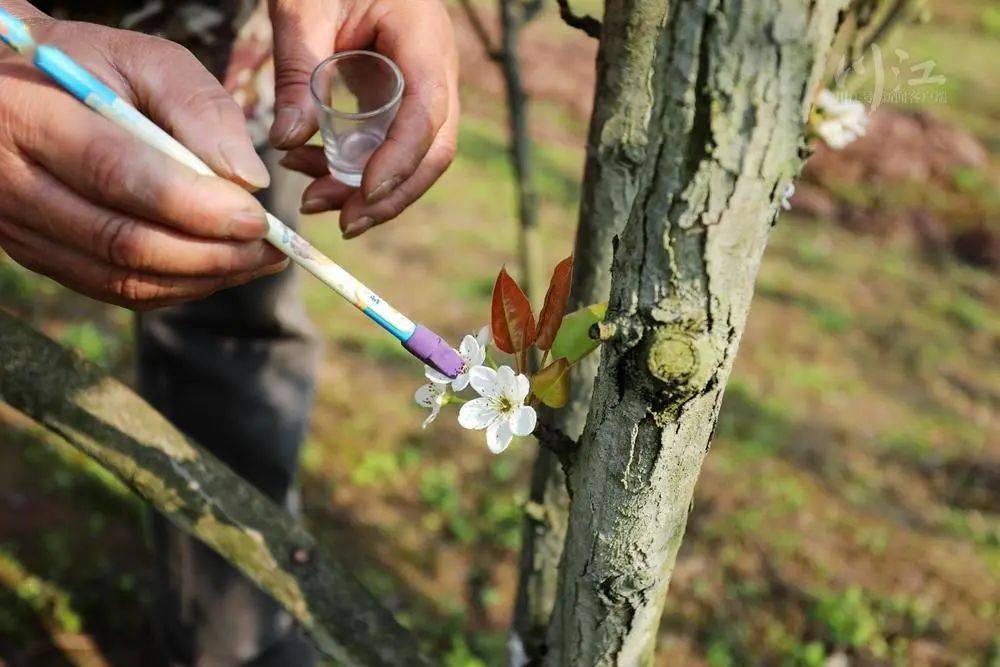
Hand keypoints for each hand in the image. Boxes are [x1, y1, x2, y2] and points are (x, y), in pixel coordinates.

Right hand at [0, 19, 287, 309]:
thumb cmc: (91, 68)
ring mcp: (21, 229)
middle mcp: (13, 182)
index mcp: (30, 115)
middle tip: (271, 249)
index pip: (119, 175)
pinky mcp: (39, 257)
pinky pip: (116, 290)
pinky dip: (177, 287)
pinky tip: (219, 268)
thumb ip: (197, 106)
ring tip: (257, 261)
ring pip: (122, 279)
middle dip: (212, 253)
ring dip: (202, 277)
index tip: (259, 218)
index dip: (197, 206)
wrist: (15, 91)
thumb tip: (247, 179)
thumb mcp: (141, 58)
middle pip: (124, 242)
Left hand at [269, 0, 458, 237]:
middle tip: (344, 223)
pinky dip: (356, 167)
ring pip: (413, 155)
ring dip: (370, 189)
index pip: (427, 113)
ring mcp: (422, 85)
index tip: (363, 193)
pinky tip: (312, 171)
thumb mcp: (303, 7)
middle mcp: (434, 68)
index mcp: (423, 38)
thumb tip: (285, 142)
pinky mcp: (399, 96)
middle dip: (392, 195)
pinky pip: (389, 143)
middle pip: (433, 149)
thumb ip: (299, 69)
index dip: (401, 159)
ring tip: (313, 200)